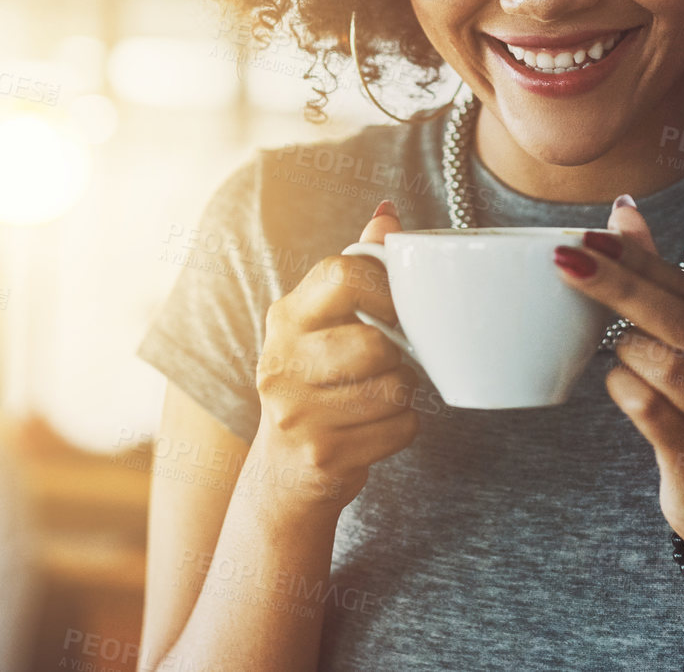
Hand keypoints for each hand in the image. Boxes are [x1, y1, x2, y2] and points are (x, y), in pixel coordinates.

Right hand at [249, 200, 421, 522]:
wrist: (286, 468)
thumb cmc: (320, 379)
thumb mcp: (326, 321)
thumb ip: (357, 268)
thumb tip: (387, 215)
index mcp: (285, 317)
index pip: (343, 275)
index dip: (386, 289)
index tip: (396, 309)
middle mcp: (280, 362)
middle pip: (375, 343)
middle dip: (397, 356)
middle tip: (388, 363)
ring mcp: (296, 413)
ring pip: (394, 389)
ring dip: (402, 392)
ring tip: (381, 392)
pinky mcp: (321, 455)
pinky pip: (400, 429)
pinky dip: (403, 428)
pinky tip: (377, 426)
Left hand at [552, 199, 683, 569]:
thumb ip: (667, 280)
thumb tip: (622, 211)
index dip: (643, 262)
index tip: (592, 237)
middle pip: (681, 323)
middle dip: (619, 287)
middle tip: (567, 261)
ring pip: (659, 364)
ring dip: (625, 351)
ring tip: (625, 354)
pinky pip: (643, 406)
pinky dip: (621, 387)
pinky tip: (623, 384)